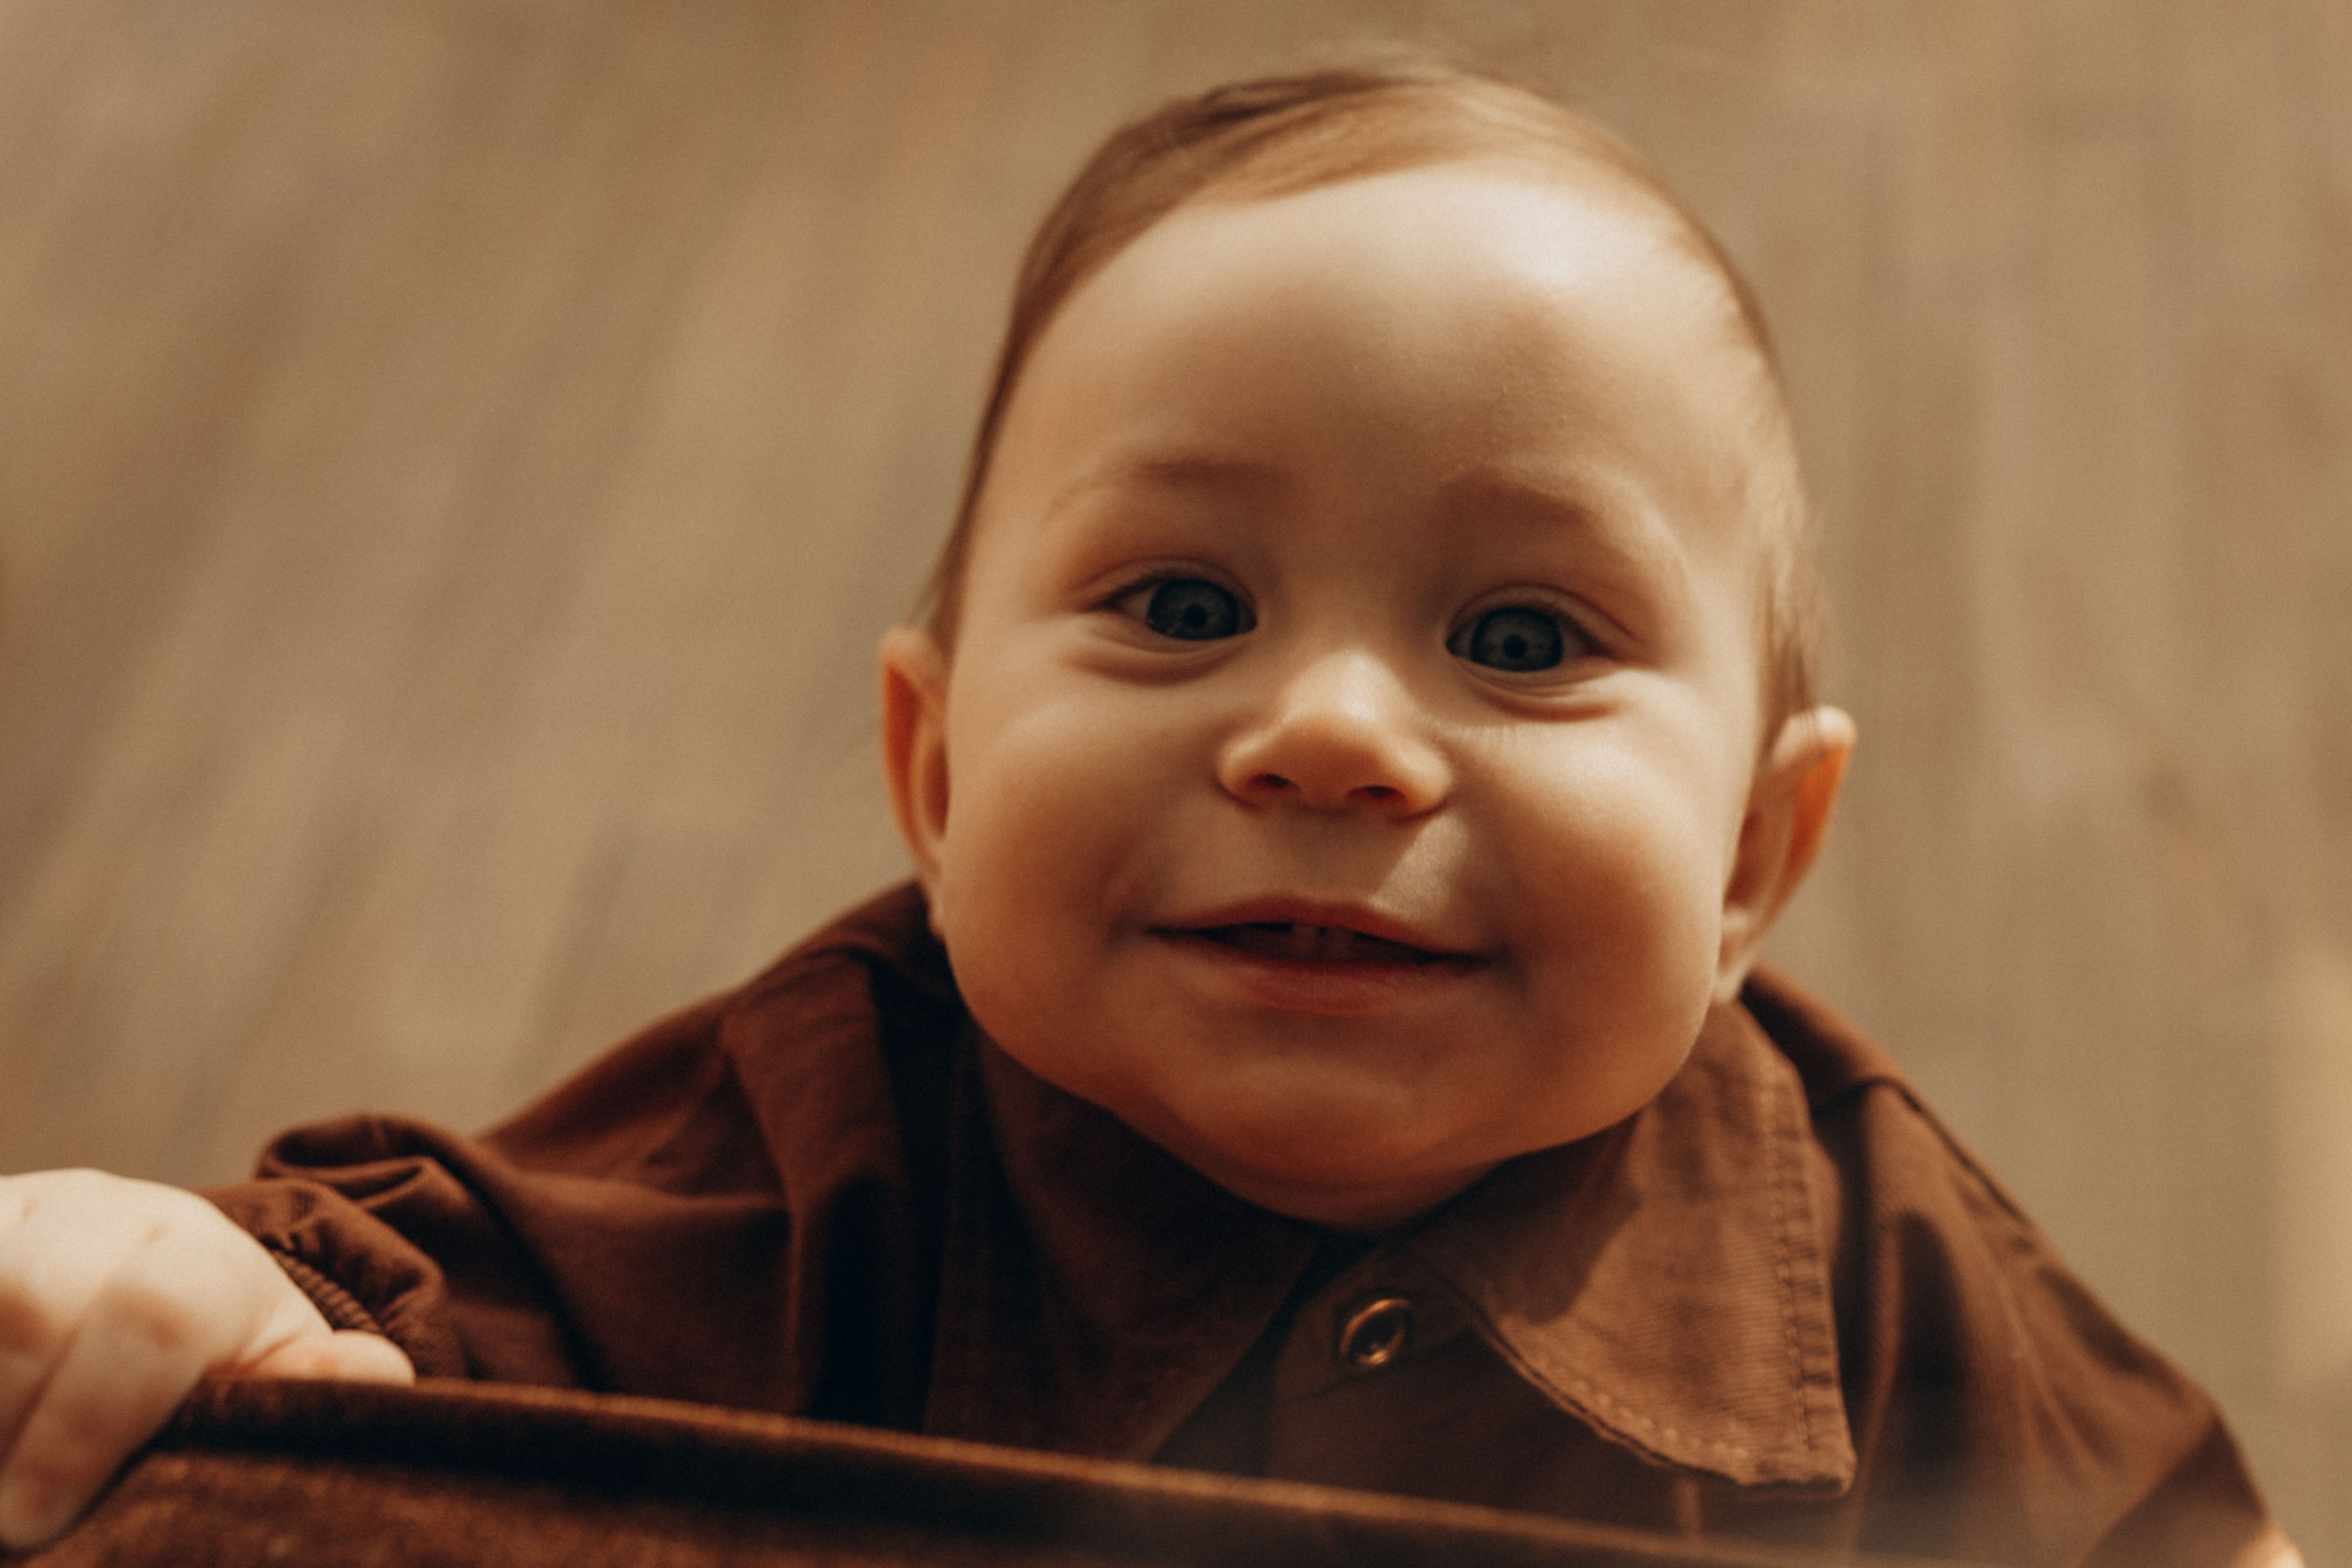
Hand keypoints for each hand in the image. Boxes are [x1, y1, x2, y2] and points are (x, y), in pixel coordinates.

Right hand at [0, 1168, 413, 1547]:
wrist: (131, 1303)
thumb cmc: (202, 1368)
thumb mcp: (260, 1382)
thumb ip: (306, 1389)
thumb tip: (382, 1377)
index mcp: (202, 1258)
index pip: (159, 1314)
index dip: (90, 1423)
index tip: (41, 1520)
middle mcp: (106, 1213)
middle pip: (36, 1299)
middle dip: (10, 1417)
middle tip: (4, 1511)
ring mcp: (26, 1209)